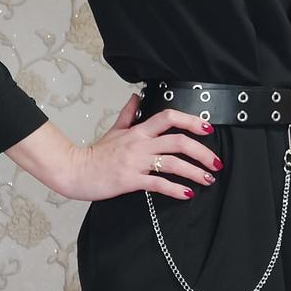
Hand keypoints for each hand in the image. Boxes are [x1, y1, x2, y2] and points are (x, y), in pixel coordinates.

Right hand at [63, 92, 222, 202]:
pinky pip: (158, 183)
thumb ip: (128, 114)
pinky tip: (187, 194)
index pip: (168, 117)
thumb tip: (137, 96)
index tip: (208, 128)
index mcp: (138, 131)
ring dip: (194, 171)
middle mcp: (140, 144)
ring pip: (172, 163)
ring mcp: (135, 162)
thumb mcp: (114, 130)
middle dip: (202, 152)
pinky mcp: (130, 180)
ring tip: (208, 179)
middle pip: (178, 141)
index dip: (191, 120)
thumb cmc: (95, 154)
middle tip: (216, 162)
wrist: (74, 171)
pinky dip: (175, 189)